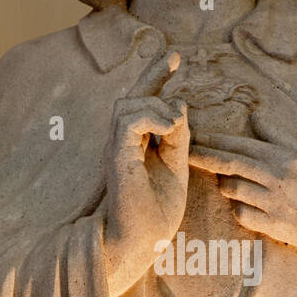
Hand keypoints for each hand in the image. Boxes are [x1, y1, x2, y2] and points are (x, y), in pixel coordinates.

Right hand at [103, 54, 189, 296]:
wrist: (140, 242)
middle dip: (152, 73)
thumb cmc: (155, 214)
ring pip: (128, 106)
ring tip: (175, 120)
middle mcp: (122, 144)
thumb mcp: (176, 168)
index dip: (157, 80)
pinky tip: (169, 125)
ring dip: (155, 105)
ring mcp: (116, 150)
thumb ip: (178, 138)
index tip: (174, 59)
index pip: (145, 105)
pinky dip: (150, 117)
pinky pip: (128, 122)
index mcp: (136, 146)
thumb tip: (180, 105)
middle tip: (173, 54)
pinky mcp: (117, 158)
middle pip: (132, 97)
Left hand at [188, 133, 296, 253]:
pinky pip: (241, 214)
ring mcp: (275, 202)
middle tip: (187, 154)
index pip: (242, 145)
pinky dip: (237, 209)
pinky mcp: (275, 225)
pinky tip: (242, 206)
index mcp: (285, 157)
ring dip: (225, 185)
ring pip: (232, 189)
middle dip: (204, 157)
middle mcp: (278, 177)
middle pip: (230, 164)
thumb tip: (256, 116)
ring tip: (226, 184)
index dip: (216, 140)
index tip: (197, 137)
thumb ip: (279, 136)